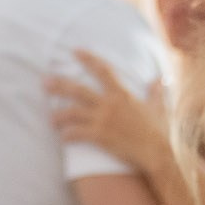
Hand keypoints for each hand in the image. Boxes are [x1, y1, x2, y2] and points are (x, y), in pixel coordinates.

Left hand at [47, 50, 168, 173]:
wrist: (157, 153)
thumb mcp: (159, 107)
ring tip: (50, 119)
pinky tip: (62, 138)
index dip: (88, 59)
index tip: (75, 51)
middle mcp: (109, 104)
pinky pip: (77, 134)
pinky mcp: (100, 137)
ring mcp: (103, 120)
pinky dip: (67, 135)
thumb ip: (155, 92)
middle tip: (44, 81)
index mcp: (122, 94)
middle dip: (59, 85)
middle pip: (78, 90)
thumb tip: (160, 79)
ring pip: (73, 113)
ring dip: (59, 115)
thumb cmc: (160, 132)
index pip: (102, 70)